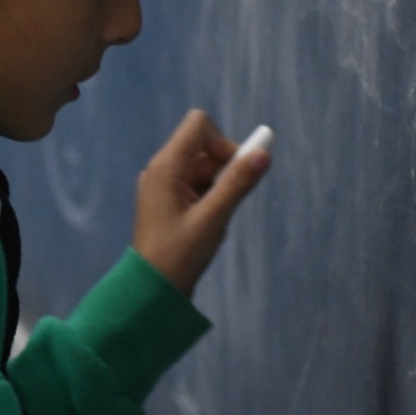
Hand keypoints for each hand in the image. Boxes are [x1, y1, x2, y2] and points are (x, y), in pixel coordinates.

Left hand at [131, 110, 271, 296]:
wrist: (152, 289)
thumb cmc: (179, 254)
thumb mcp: (213, 219)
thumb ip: (237, 184)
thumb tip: (263, 155)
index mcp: (165, 166)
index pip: (198, 125)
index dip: (222, 141)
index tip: (234, 171)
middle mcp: (161, 169)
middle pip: (203, 146)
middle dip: (223, 168)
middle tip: (225, 202)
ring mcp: (163, 184)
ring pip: (202, 167)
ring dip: (218, 187)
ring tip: (212, 220)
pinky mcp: (168, 200)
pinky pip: (196, 185)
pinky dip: (209, 198)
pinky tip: (206, 225)